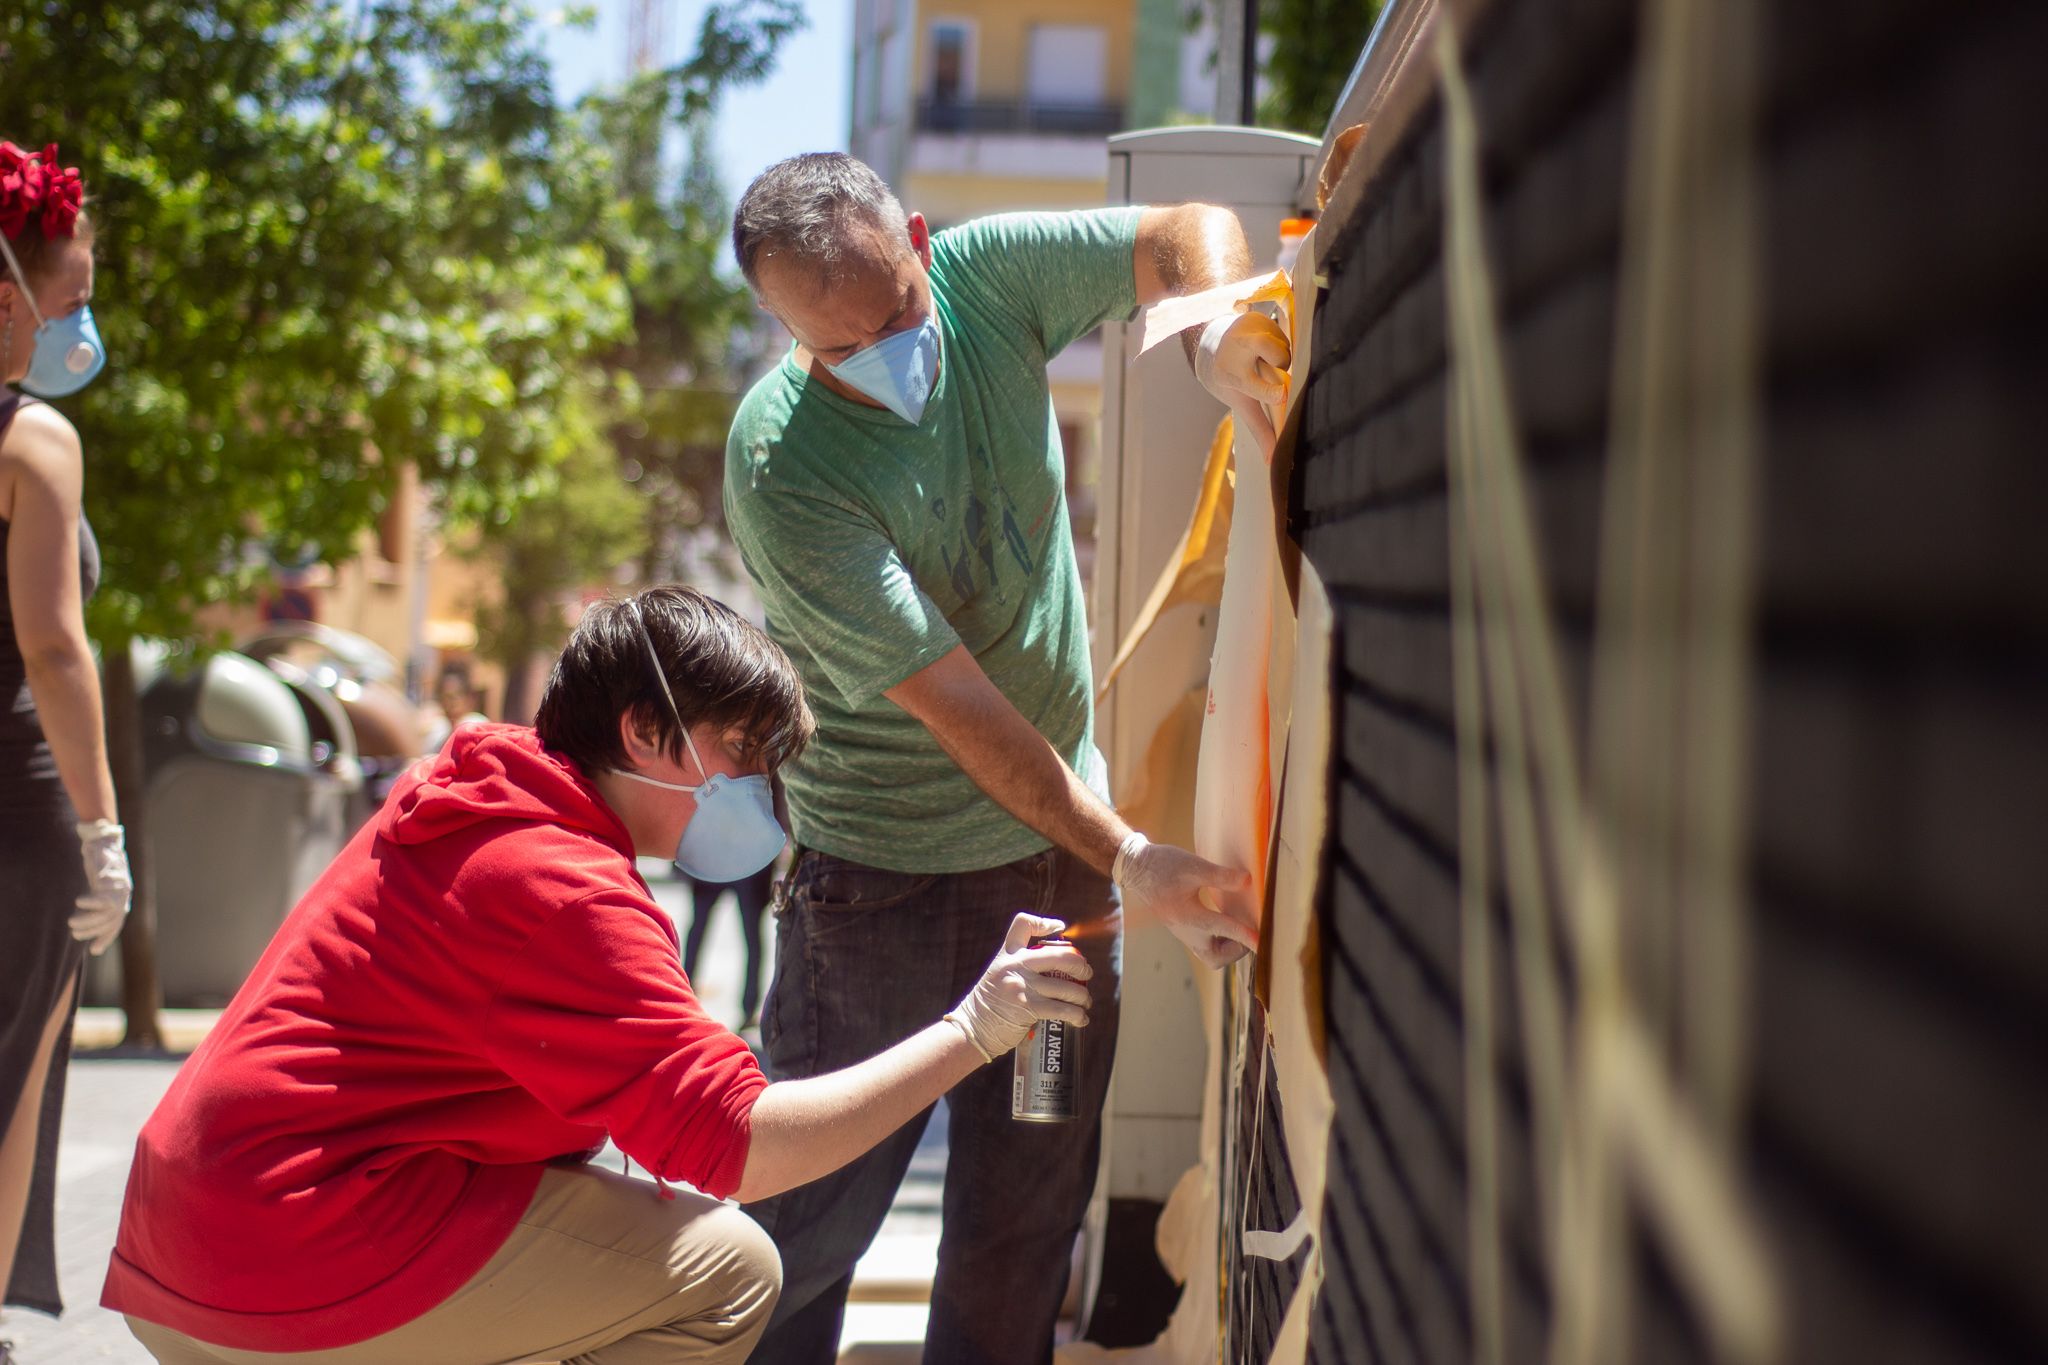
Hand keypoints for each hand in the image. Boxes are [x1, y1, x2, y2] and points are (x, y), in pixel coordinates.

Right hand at [70, 818, 132, 955]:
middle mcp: (123, 895)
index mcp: (121, 899)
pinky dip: (92, 903)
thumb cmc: (98, 864)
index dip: (106, 938)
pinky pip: (105, 897)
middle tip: (74, 932)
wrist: (103, 841)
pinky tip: (79, 902)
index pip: (115, 925)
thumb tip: (83, 916)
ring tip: (71, 922)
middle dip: (92, 931)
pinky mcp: (114, 879)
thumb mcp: (96, 885)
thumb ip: (94, 900)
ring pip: (108, 914)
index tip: (95, 951)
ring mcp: (121, 887)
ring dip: (89, 921)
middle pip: (111, 922)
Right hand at [945, 913, 1094, 1061]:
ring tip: (1084, 1002)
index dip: (1045, 923)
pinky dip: (1078, 1015)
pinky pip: (1063, 1009)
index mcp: (1006, 954)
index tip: (1060, 929)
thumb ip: (1021, 965)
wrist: (973, 1028)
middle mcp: (1014, 965)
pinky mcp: (1028, 1008)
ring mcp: (1022, 986)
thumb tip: (1058, 965)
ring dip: (1082, 996)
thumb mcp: (999, 973)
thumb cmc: (990, 1003)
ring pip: (1066, 987)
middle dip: (1080, 966)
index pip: (1023, 924)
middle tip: (1086, 974)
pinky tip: (1081, 1019)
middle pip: (1059, 955)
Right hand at [1114, 833, 1257, 968]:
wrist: (1136, 869)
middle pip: (1216, 958)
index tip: (1262, 943)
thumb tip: (1247, 881)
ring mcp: (1183, 932)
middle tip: (1250, 931)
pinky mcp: (1182, 928)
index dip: (1246, 937)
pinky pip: (1204, 945)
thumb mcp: (1193, 866)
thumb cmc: (1162, 866)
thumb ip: (1220, 875)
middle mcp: (1187, 931)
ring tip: (1241, 927)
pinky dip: (1219, 940)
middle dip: (1236, 950)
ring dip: (1228, 947)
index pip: (1225, 930)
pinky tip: (1226, 921)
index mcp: (1190, 917)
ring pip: (1210, 955)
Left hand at [1194, 310, 1290, 455]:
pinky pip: (1284, 333)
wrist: (1211, 342)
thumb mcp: (1242, 403)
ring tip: (1264, 357)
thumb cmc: (1231, 380)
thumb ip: (1260, 429)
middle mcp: (1237, 351)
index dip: (1268, 391)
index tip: (1282, 395)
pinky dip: (1280, 341)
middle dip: (1283, 362)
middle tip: (1274, 366)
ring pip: (1285, 346)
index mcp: (1232, 376)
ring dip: (1282, 355)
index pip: (1254, 386)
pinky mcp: (1256, 317)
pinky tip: (1264, 344)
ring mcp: (1247, 331)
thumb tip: (1274, 460)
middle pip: (1280, 357)